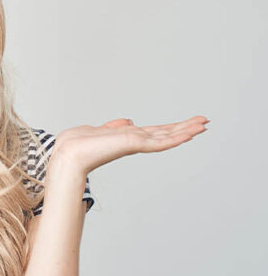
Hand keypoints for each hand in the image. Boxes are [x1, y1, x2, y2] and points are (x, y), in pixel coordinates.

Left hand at [50, 115, 209, 175]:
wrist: (69, 154)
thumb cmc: (79, 144)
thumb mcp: (100, 130)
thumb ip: (116, 127)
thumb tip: (128, 121)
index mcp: (128, 138)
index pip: (155, 132)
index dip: (172, 128)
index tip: (189, 123)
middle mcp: (134, 141)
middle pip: (165, 133)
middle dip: (185, 127)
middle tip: (205, 121)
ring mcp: (135, 143)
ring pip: (165, 137)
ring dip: (185, 131)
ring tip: (203, 125)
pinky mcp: (132, 145)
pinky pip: (157, 142)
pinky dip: (173, 138)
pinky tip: (187, 134)